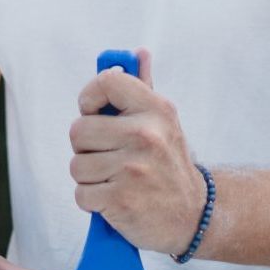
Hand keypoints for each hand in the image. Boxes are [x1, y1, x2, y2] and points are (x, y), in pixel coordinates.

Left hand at [69, 50, 206, 255]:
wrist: (193, 215)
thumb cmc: (169, 164)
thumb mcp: (164, 123)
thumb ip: (144, 88)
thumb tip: (138, 53)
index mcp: (155, 109)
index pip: (105, 82)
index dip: (90, 98)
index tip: (95, 114)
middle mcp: (145, 135)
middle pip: (77, 130)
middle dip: (86, 148)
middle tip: (109, 157)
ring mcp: (133, 169)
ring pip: (76, 166)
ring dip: (90, 178)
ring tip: (115, 180)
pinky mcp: (121, 200)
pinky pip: (82, 194)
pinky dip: (93, 203)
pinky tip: (115, 200)